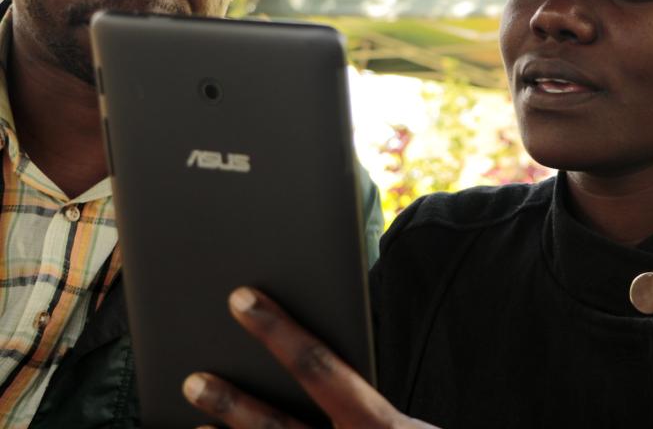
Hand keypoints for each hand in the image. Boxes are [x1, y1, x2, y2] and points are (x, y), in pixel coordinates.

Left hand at [182, 287, 437, 427]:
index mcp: (382, 426)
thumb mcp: (398, 423)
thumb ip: (356, 393)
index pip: (321, 369)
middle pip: (276, 428)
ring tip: (194, 423)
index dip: (279, 331)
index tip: (242, 299)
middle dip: (232, 401)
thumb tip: (300, 356)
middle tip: (192, 380)